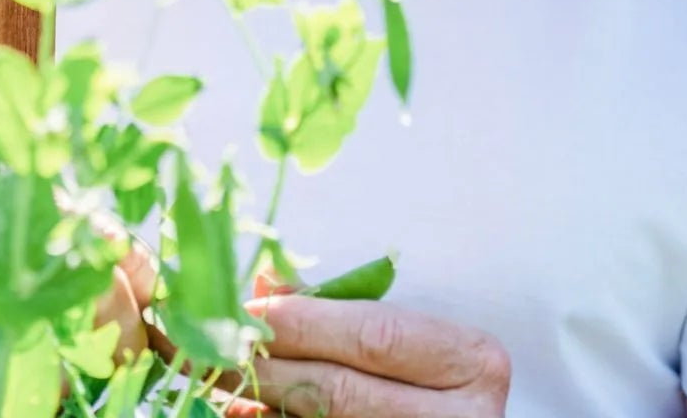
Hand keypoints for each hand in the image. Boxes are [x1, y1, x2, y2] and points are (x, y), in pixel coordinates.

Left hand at [226, 292, 510, 416]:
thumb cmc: (441, 377)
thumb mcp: (414, 337)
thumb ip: (346, 310)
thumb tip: (266, 282)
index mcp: (473, 363)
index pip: (374, 335)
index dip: (307, 323)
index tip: (250, 308)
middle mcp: (463, 417)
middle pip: (343, 389)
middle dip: (270, 364)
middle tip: (213, 344)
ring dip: (263, 403)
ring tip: (215, 378)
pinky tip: (245, 412)